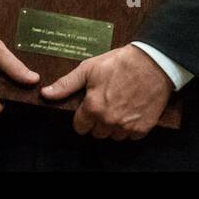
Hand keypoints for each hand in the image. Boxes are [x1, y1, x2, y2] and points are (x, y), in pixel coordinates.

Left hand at [39, 44, 172, 139]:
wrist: (153, 62)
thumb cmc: (120, 62)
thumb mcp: (89, 68)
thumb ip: (66, 84)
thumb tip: (45, 93)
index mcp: (93, 108)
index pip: (80, 127)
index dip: (83, 117)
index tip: (90, 107)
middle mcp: (108, 121)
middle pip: (97, 133)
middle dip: (98, 121)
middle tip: (106, 103)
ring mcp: (126, 126)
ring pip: (113, 136)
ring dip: (114, 126)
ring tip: (119, 106)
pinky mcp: (143, 128)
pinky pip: (131, 136)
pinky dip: (130, 127)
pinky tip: (131, 111)